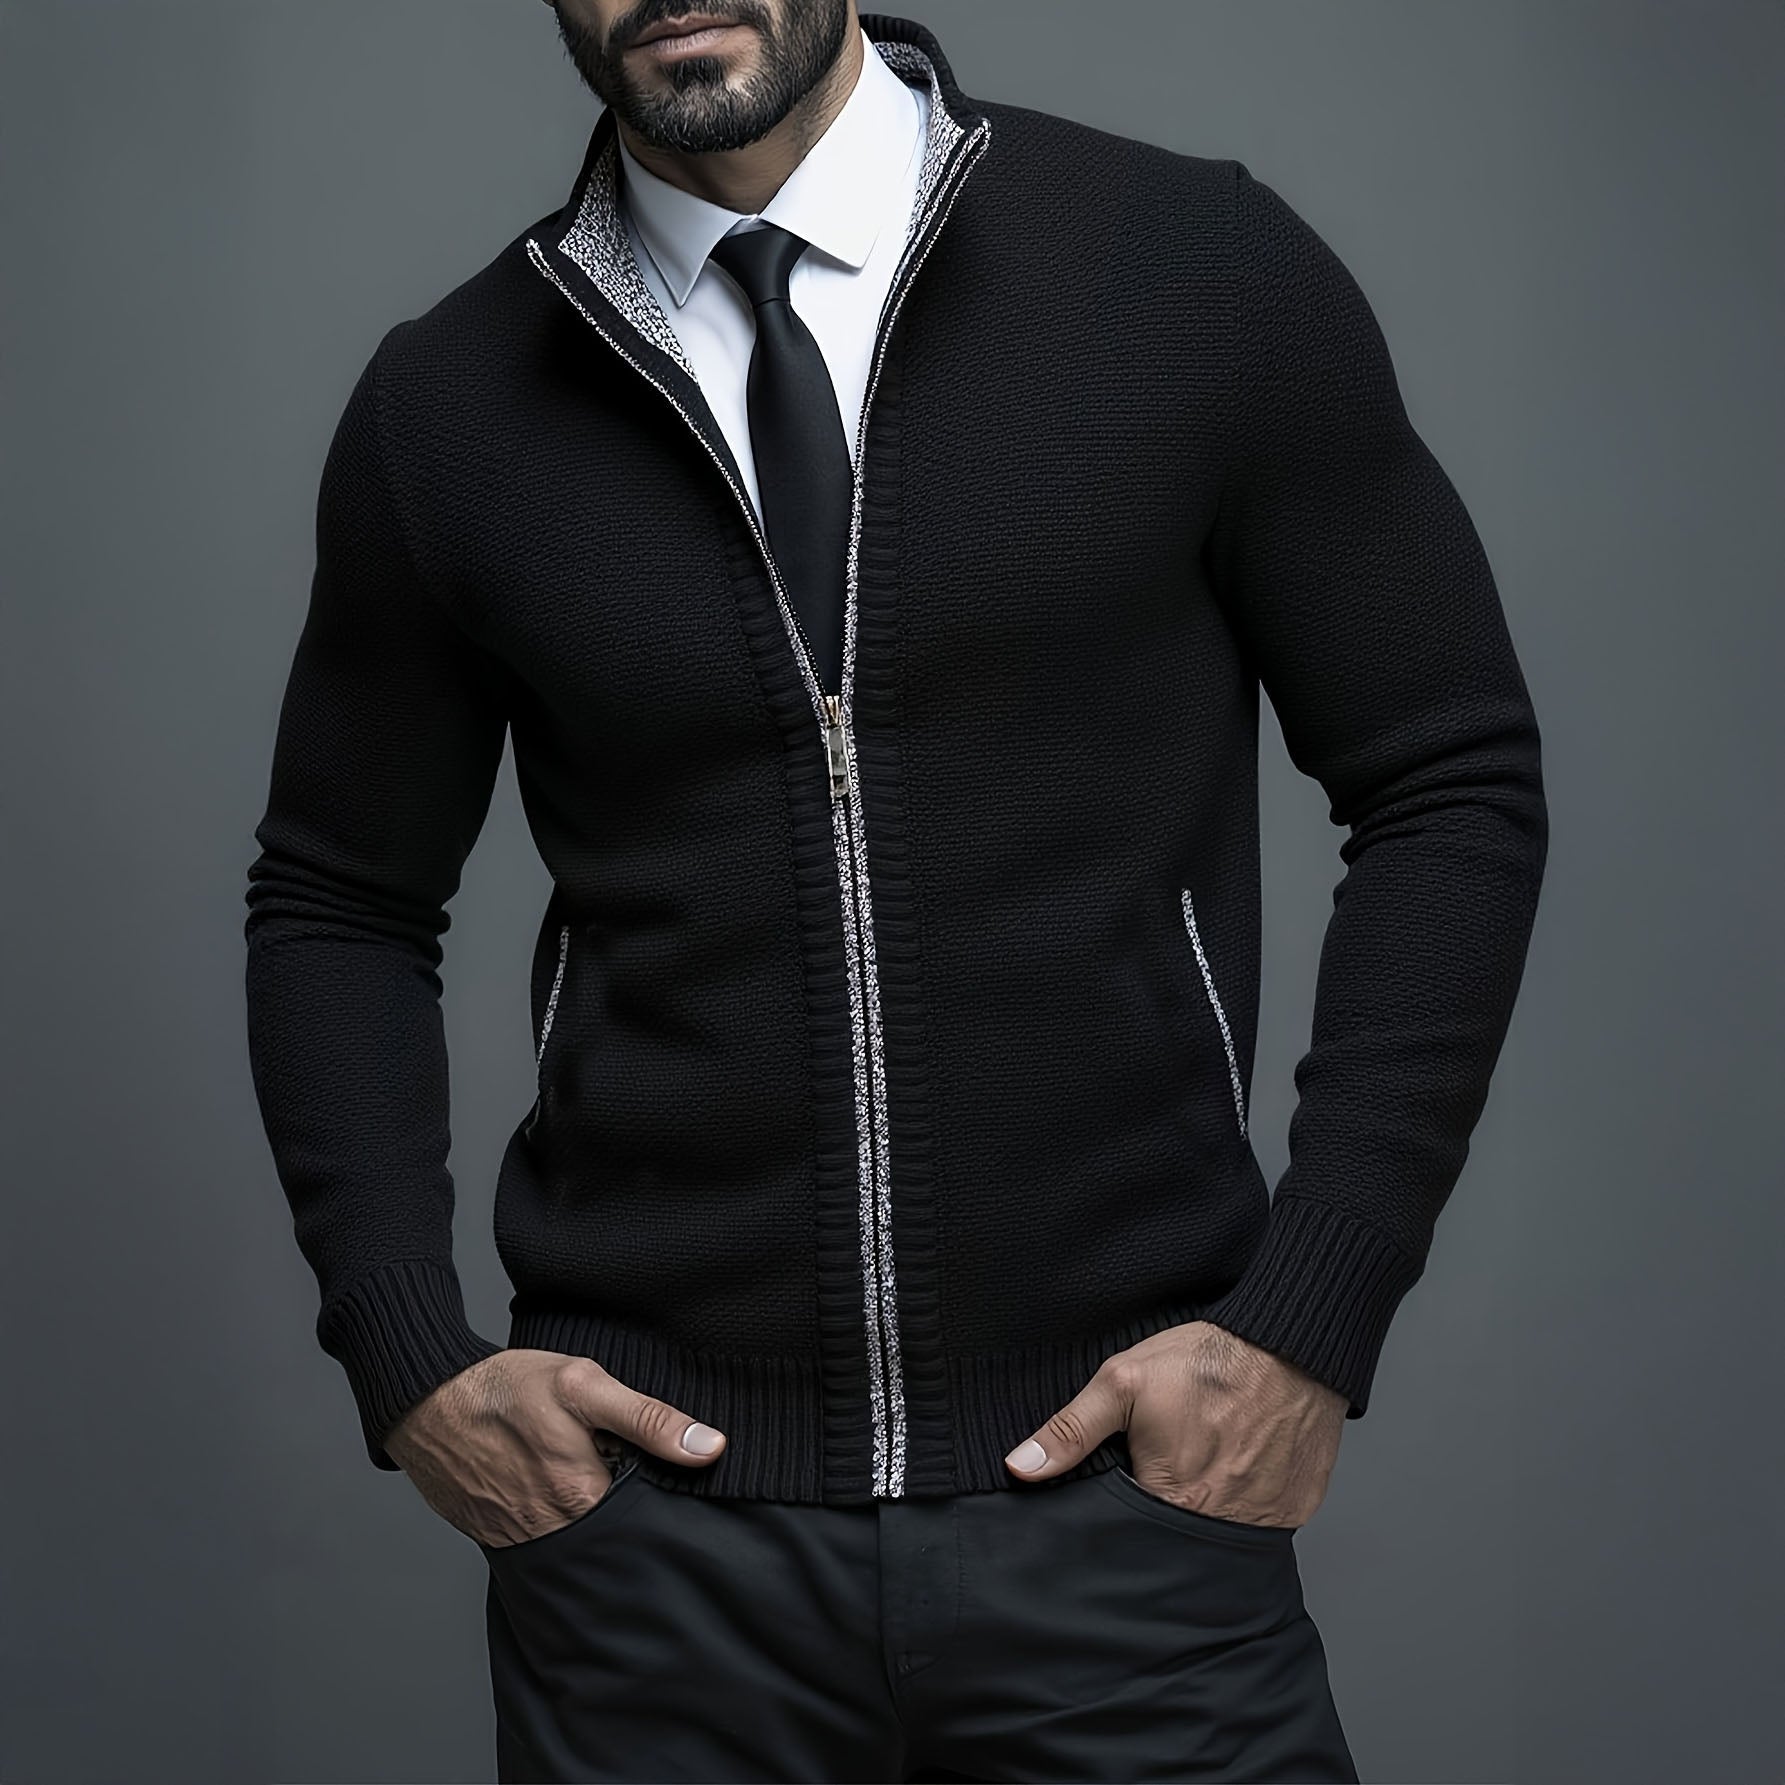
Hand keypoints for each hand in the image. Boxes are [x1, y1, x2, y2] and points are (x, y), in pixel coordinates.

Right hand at [384, 1349, 726, 1546]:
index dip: (666, 1494)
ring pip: (583, 1541)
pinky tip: (554, 1488)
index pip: (650, 1516)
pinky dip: (559, 1522)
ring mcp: (524, 1541)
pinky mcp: (499, 1539)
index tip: (675, 1477)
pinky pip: (547, 1542)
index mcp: (584, 1498)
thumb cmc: (506, 1388)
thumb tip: (711, 1448)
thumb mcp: (584, 1386)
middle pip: (617, 1534)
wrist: (426, 1402)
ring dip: (596, 1518)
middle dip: (632, 1512)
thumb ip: (648, 1419)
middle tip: (624, 1469)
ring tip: (590, 1475)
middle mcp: (555, 1534)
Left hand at [1002, 1321, 1346, 1528]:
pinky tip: (1238, 1473)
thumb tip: (1019, 1468)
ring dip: (1205, 1517)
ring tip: (1201, 1474)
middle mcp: (1219, 1526)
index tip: (1121, 1495)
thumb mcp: (1125, 1381)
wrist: (1294, 1343)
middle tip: (1163, 1478)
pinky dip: (1246, 1508)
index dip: (1119, 1521)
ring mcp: (1264, 1523)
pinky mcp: (1295, 1510)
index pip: (1130, 1537)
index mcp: (1172, 1500)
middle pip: (1174, 1543)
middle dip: (1160, 1522)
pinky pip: (1261, 1527)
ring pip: (1218, 1541)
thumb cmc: (1210, 1360)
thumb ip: (1071, 1430)